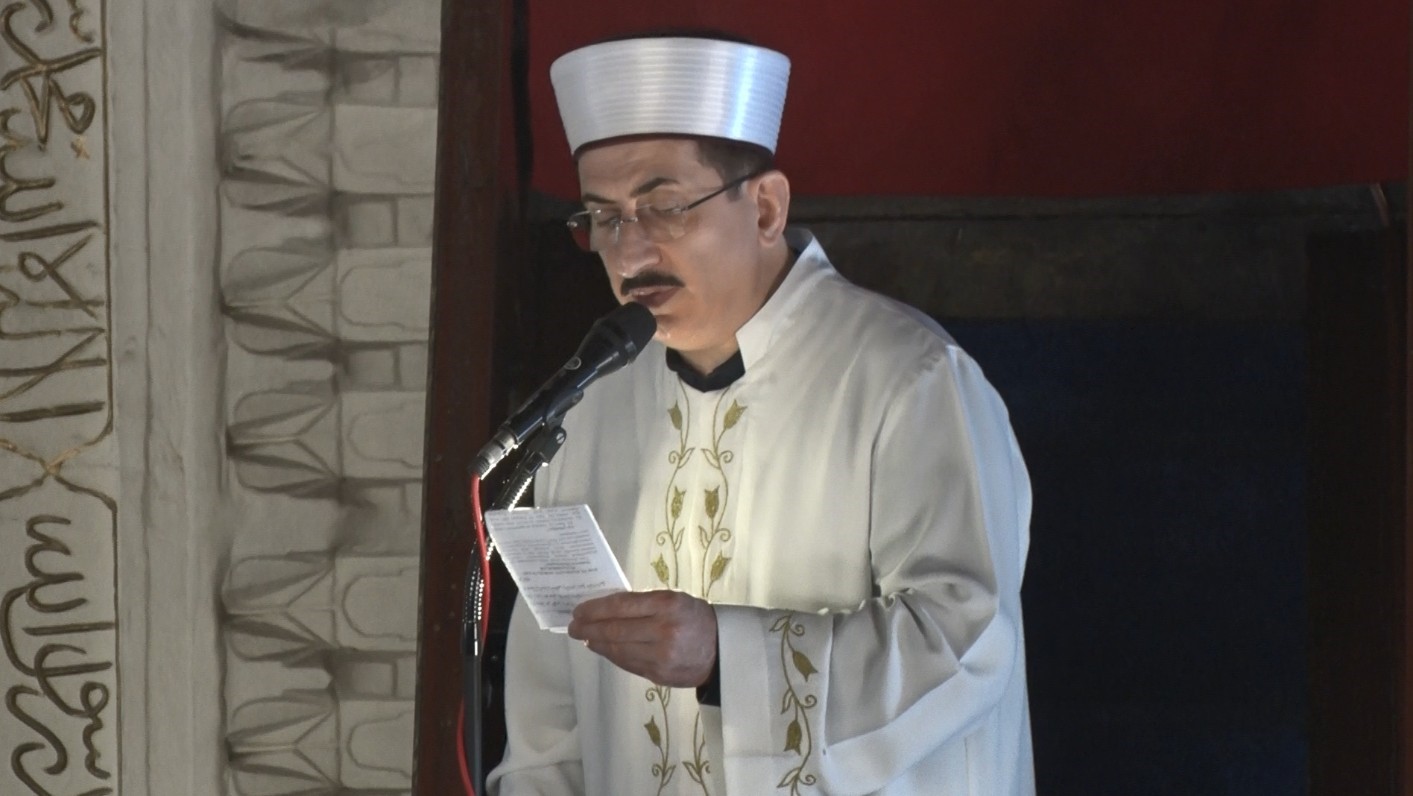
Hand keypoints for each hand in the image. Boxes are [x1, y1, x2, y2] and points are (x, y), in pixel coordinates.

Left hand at [567, 590, 717, 687]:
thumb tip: (604, 609)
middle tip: (573, 627)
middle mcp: (664, 630)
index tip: (578, 610)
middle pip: (615, 631)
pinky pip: (627, 664)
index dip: (595, 609)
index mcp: (667, 604)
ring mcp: (661, 656)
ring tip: (585, 637)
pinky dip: (611, 655)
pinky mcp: (658, 675)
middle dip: (588, 628)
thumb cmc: (693, 617)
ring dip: (596, 644)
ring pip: (618, 650)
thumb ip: (643, 603)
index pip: (621, 606)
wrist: (722, 650)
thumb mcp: (673, 599)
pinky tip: (603, 649)